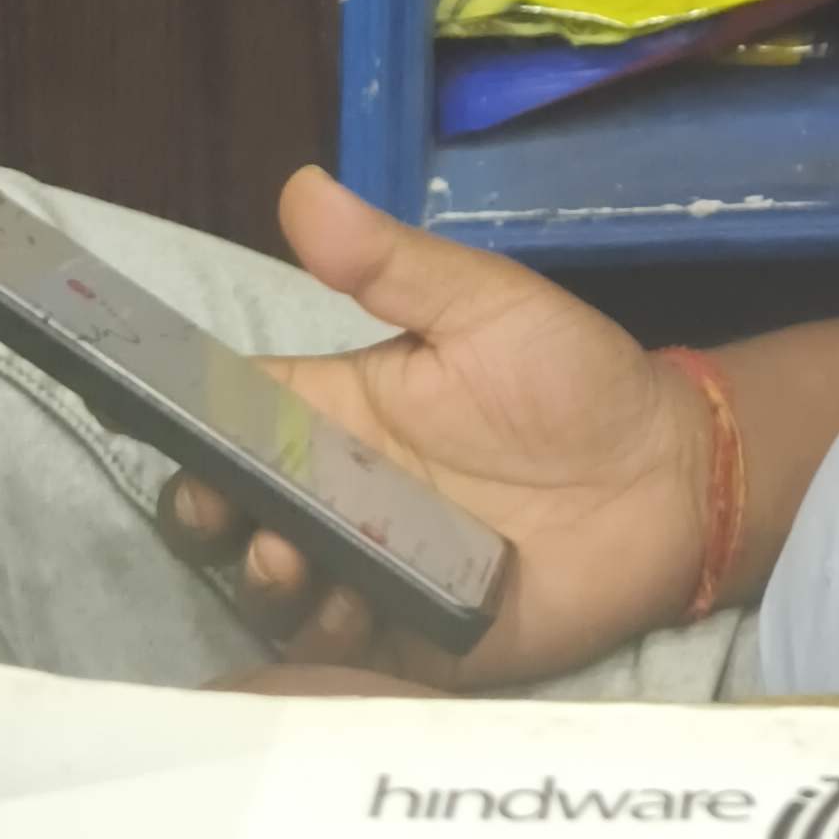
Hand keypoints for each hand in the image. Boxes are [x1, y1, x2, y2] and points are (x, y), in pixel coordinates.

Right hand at [162, 168, 715, 687]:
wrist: (670, 478)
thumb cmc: (575, 380)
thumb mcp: (487, 305)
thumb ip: (392, 263)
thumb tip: (301, 185)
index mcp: (341, 410)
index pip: (236, 417)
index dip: (190, 426)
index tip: (168, 431)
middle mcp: (342, 494)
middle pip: (237, 512)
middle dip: (211, 516)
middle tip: (229, 514)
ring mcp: (372, 568)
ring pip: (278, 588)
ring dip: (267, 580)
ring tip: (294, 562)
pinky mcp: (414, 637)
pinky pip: (345, 653)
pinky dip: (330, 641)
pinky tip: (354, 611)